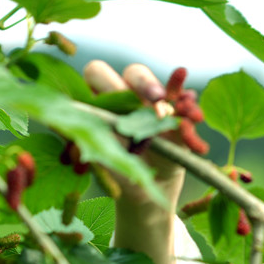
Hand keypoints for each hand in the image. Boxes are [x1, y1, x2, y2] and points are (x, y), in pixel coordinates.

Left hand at [82, 60, 186, 206]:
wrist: (145, 190)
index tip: (121, 99)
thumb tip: (75, 140)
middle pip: (134, 73)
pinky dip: (184, 92)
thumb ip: (95, 145)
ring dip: (170, 90)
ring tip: (181, 106)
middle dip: (145, 83)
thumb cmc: (116, 171)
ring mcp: (152, 101)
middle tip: (156, 99)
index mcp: (103, 100)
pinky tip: (188, 90)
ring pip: (160, 85)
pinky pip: (180, 95)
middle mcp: (127, 94)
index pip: (98, 74)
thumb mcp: (103, 159)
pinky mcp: (174, 111)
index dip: (107, 83)